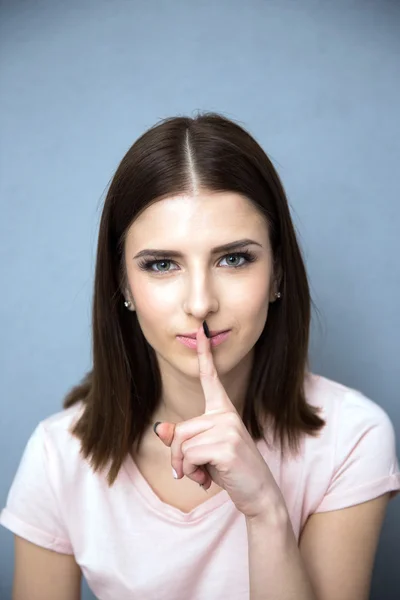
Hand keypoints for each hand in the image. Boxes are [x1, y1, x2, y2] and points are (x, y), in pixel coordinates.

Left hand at [154, 323, 283, 518]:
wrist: (258, 494)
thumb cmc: (228, 471)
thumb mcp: (202, 452)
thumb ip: (181, 440)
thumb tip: (160, 429)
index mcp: (223, 411)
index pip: (211, 378)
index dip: (205, 354)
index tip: (201, 330)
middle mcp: (226, 414)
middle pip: (180, 430)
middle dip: (178, 457)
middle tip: (193, 471)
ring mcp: (228, 427)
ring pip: (182, 445)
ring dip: (185, 467)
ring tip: (204, 474)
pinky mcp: (226, 444)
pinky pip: (189, 456)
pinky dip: (192, 472)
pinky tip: (209, 479)